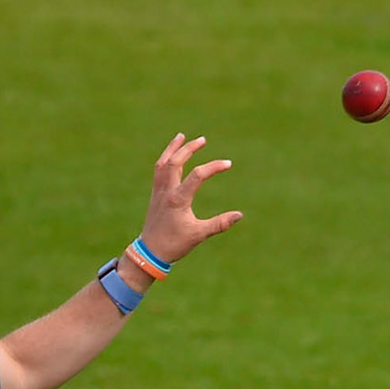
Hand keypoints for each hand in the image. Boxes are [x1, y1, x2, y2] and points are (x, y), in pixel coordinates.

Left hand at [139, 134, 241, 264]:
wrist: (150, 252)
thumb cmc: (174, 244)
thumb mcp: (199, 235)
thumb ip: (220, 223)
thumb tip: (240, 215)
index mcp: (178, 199)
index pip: (198, 175)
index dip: (214, 167)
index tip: (228, 164)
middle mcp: (166, 191)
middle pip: (176, 161)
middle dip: (189, 149)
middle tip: (203, 139)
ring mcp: (158, 191)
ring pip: (163, 163)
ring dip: (173, 148)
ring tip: (181, 137)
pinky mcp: (155, 195)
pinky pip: (159, 170)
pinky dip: (165, 159)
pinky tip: (171, 156)